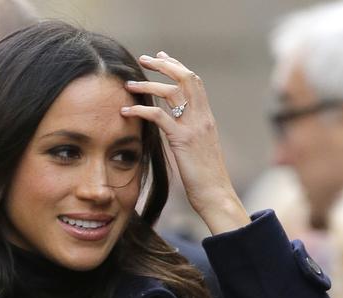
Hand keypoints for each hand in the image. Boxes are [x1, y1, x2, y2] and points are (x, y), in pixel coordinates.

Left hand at [122, 51, 249, 234]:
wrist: (216, 194)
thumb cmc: (206, 178)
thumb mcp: (200, 150)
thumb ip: (190, 134)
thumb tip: (176, 130)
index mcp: (207, 118)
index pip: (194, 82)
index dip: (178, 66)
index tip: (162, 57)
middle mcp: (203, 117)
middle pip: (185, 78)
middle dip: (164, 64)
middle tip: (144, 59)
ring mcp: (194, 127)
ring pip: (171, 92)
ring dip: (147, 84)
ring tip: (129, 84)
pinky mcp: (182, 140)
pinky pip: (158, 116)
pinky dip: (140, 109)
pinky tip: (126, 110)